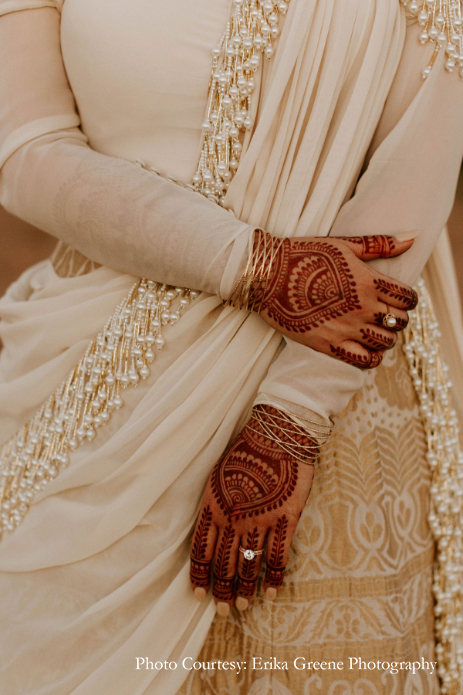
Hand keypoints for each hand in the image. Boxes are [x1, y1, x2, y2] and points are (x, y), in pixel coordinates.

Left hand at [189, 405, 315, 615]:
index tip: (198, 593)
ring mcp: (260, 520)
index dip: (199, 575)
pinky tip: (271, 591)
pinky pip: (278, 555)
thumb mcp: (218, 475)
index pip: (201, 550)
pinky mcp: (285, 519)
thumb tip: (210, 530)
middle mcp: (234, 518)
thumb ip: (214, 504)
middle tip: (222, 609)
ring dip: (246, 588)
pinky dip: (274, 576)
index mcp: (214, 506)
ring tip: (244, 605)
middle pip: (225, 563)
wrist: (277, 436)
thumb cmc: (246, 451)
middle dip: (222, 590)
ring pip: (250, 564)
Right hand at [257, 233, 417, 368]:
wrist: (265, 275)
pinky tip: (365, 349)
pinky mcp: (328, 345)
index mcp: (368, 281)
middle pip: (400, 322)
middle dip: (398, 318)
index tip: (400, 298)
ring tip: (375, 330)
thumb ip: (379, 245)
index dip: (409, 299)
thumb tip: (413, 238)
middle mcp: (361, 307)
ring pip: (385, 343)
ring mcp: (345, 328)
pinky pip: (363, 361)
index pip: (407, 298)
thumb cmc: (302, 254)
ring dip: (386, 337)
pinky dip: (371, 357)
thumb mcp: (342, 244)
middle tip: (386, 314)